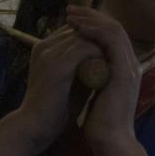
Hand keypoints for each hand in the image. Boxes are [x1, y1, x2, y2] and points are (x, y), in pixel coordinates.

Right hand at [0, 24, 108, 155]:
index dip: (94, 35)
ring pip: (84, 36)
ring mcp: (49, 53)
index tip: (112, 46)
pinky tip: (112, 64)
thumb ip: (83, 67)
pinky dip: (100, 54)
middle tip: (120, 47)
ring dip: (103, 44)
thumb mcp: (69, 82)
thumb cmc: (53, 109)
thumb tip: (105, 59)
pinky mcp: (56, 65)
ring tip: (118, 55)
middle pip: (79, 28)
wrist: (34, 127)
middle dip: (101, 36)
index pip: (73, 30)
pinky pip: (85, 49)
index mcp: (43, 48)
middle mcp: (44, 46)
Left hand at [66, 5, 151, 155]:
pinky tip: (79, 29)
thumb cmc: (101, 122)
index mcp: (123, 68)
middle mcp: (130, 64)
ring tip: (72, 16)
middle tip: (71, 10)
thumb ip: (93, 75)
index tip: (72, 18)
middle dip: (91, 16)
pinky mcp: (123, 72)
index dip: (93, 23)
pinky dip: (95, 32)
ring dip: (91, 20)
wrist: (111, 142)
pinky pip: (112, 42)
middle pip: (115, 27)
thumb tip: (80, 62)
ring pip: (114, 30)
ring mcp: (129, 67)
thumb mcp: (96, 91)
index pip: (112, 35)